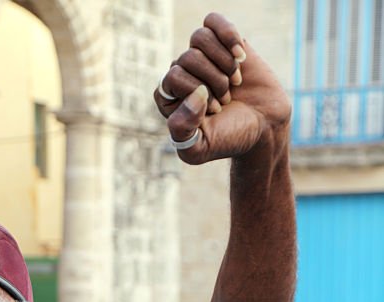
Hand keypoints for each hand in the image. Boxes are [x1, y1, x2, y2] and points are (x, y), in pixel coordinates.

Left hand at [154, 12, 291, 163]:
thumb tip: (194, 95)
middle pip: (189, 57)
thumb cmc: (230, 139)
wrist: (264, 126)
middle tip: (227, 101)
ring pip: (200, 37)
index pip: (173, 77)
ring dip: (224, 63)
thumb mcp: (199, 149)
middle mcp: (181, 74)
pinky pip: (213, 21)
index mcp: (168, 98)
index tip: (215, 111)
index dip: (198, 92)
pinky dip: (229, 36)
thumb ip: (182, 131)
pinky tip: (241, 56)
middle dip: (215, 81)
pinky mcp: (222, 42)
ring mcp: (201, 56)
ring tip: (234, 82)